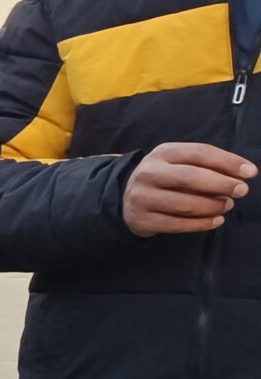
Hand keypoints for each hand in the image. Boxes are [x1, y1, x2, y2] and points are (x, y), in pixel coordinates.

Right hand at [125, 142, 253, 235]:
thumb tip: (243, 173)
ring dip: (213, 206)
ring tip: (227, 206)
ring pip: (185, 204)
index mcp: (162, 153)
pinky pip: (177, 225)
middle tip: (242, 191)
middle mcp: (148, 173)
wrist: (129, 199)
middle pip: (191, 177)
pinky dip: (202, 224)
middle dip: (222, 184)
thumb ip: (208, 165)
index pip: (199, 153)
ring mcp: (142, 197)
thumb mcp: (181, 163)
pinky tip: (216, 221)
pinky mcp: (142, 220)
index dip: (228, 162)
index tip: (250, 173)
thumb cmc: (167, 179)